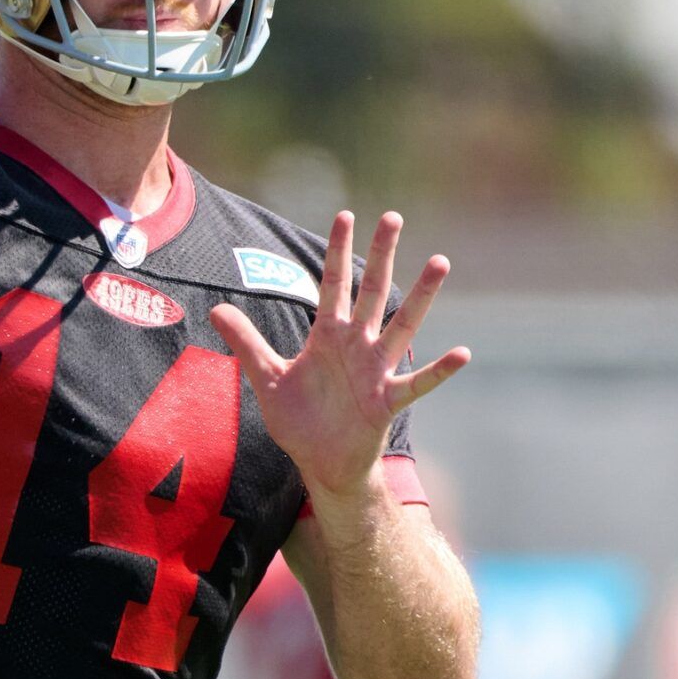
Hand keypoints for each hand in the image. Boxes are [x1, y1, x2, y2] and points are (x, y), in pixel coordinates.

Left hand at [210, 211, 468, 501]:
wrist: (321, 463)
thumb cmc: (299, 420)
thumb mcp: (267, 378)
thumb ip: (247, 343)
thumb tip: (215, 310)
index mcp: (328, 336)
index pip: (333, 284)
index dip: (337, 251)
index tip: (345, 215)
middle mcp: (356, 345)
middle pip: (372, 291)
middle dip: (381, 255)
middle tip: (393, 216)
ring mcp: (376, 371)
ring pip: (401, 326)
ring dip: (421, 296)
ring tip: (439, 262)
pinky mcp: (387, 402)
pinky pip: (418, 383)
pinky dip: (439, 370)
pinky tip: (462, 352)